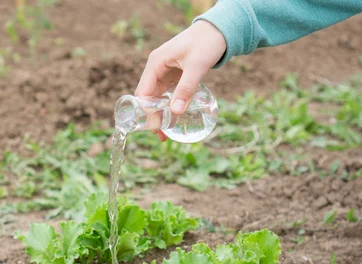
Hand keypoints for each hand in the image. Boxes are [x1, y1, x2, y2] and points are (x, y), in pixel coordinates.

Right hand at [135, 20, 225, 140]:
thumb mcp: (196, 66)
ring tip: (166, 133)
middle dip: (152, 116)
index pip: (143, 91)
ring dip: (160, 114)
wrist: (219, 30)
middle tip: (160, 135)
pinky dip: (170, 107)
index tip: (154, 127)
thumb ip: (186, 89)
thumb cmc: (206, 43)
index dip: (146, 110)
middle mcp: (156, 68)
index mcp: (155, 63)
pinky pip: (168, 95)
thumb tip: (175, 112)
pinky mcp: (174, 76)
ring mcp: (164, 73)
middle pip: (148, 97)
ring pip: (157, 98)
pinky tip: (174, 119)